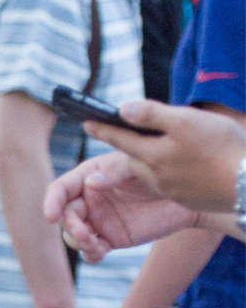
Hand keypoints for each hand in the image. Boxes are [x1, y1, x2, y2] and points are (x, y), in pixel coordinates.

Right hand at [44, 151, 198, 260]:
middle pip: (65, 215)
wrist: (186, 196)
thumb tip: (90, 185)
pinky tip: (102, 250)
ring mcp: (98, 220)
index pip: (61, 189)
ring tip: (97, 244)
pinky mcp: (110, 239)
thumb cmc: (161, 171)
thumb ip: (113, 173)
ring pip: (73, 236)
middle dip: (70, 226)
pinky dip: (91, 254)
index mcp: (89, 175)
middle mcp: (89, 198)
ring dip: (79, 242)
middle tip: (86, 234)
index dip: (52, 202)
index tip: (51, 216)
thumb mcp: (138, 165)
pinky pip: (90, 251)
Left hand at [97, 98, 245, 212]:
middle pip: (133, 157)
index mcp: (153, 155)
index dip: (102, 127)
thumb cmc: (222, 148)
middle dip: (125, 145)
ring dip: (145, 159)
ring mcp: (173, 190)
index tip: (84, 120)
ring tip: (151, 146)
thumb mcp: (187, 122)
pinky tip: (177, 165)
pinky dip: (166, 172)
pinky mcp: (189, 199)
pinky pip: (169, 184)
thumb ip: (152, 115)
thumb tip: (122, 109)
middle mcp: (157, 176)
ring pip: (150, 172)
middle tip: (120, 132)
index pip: (120, 138)